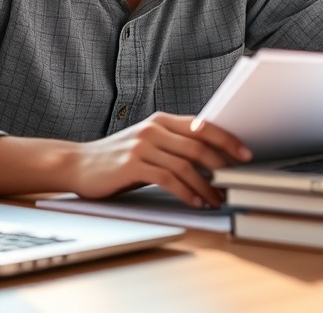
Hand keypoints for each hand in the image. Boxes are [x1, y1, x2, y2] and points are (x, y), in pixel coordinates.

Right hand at [67, 112, 251, 207]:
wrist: (78, 164)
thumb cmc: (116, 158)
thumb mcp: (147, 144)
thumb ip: (173, 144)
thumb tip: (210, 158)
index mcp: (160, 121)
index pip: (201, 125)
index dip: (226, 138)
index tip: (245, 152)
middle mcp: (153, 129)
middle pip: (197, 145)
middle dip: (222, 163)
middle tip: (236, 179)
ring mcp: (142, 146)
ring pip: (185, 165)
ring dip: (206, 185)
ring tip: (217, 199)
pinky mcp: (132, 165)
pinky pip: (168, 179)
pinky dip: (186, 192)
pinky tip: (195, 202)